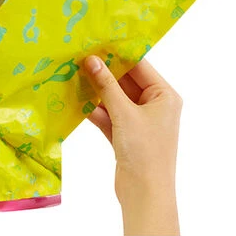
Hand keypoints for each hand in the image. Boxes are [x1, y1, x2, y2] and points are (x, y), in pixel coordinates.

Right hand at [82, 54, 181, 235]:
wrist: (145, 194)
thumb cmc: (144, 152)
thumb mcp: (124, 114)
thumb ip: (106, 86)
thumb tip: (91, 59)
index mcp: (164, 96)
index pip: (140, 66)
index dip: (117, 54)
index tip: (94, 41)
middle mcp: (154, 105)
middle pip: (125, 81)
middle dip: (102, 72)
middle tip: (77, 57)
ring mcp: (138, 120)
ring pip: (113, 98)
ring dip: (95, 91)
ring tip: (71, 75)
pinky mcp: (125, 134)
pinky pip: (107, 114)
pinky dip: (94, 109)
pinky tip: (74, 101)